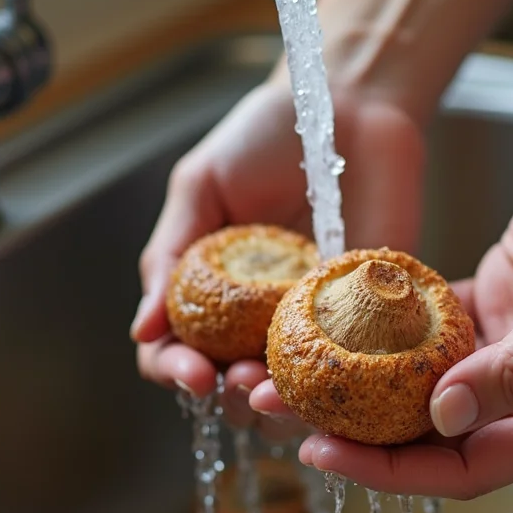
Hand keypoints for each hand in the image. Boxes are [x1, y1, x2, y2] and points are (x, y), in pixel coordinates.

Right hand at [130, 78, 424, 438]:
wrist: (349, 107)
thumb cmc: (268, 136)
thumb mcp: (203, 185)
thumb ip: (171, 254)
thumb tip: (144, 329)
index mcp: (213, 286)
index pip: (180, 348)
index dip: (175, 370)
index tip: (190, 374)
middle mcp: (259, 311)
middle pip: (233, 382)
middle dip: (228, 397)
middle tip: (233, 383)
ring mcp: (314, 317)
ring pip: (291, 387)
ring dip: (277, 405)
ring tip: (273, 392)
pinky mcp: (368, 312)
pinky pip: (352, 365)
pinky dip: (336, 386)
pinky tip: (328, 387)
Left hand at [255, 124, 512, 493]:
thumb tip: (445, 418)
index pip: (471, 465)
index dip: (397, 472)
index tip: (328, 454)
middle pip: (436, 432)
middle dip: (363, 433)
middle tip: (290, 416)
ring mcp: (507, 345)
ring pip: (423, 384)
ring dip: (365, 383)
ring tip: (300, 373)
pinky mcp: (487, 305)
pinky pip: (427, 331)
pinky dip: (385, 332)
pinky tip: (341, 325)